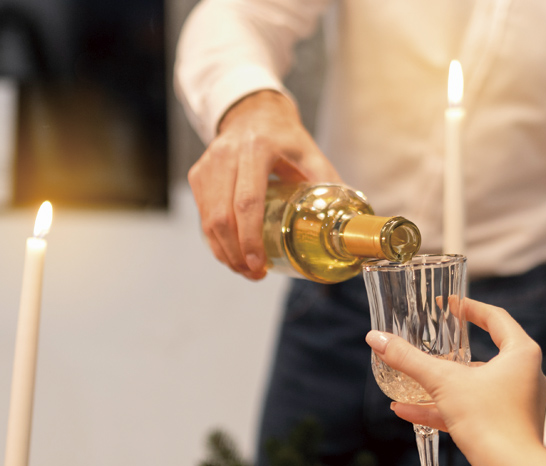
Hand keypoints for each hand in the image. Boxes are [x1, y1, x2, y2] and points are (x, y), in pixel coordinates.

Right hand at [187, 90, 339, 279]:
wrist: (252, 111)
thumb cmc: (284, 136)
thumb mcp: (310, 153)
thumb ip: (327, 183)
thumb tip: (347, 220)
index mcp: (257, 149)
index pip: (247, 202)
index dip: (250, 238)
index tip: (258, 264)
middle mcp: (226, 156)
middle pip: (222, 217)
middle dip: (236, 253)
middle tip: (254, 273)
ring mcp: (207, 165)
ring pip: (208, 220)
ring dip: (225, 251)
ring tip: (245, 269)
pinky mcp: (198, 175)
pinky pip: (203, 215)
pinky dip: (216, 239)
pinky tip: (232, 252)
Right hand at [365, 298, 545, 465]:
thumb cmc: (489, 420)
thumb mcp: (443, 382)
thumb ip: (409, 359)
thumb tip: (376, 338)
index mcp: (522, 354)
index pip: (496, 318)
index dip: (470, 309)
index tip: (448, 306)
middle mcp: (525, 377)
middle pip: (484, 355)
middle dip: (449, 356)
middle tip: (429, 346)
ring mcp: (516, 405)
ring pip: (474, 388)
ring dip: (440, 387)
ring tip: (408, 385)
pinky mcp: (505, 429)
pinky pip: (471, 412)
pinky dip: (443, 410)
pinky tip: (407, 412)